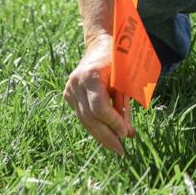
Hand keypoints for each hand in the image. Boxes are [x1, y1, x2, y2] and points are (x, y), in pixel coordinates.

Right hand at [64, 33, 133, 155]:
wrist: (100, 44)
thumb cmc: (118, 59)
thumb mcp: (125, 78)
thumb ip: (124, 104)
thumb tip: (127, 133)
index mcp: (91, 76)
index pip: (99, 108)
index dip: (112, 123)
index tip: (125, 134)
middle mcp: (76, 84)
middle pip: (90, 118)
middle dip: (107, 136)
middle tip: (121, 150)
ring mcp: (69, 90)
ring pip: (84, 120)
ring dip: (101, 135)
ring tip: (116, 146)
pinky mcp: (68, 95)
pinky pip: (82, 115)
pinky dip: (95, 126)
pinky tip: (106, 134)